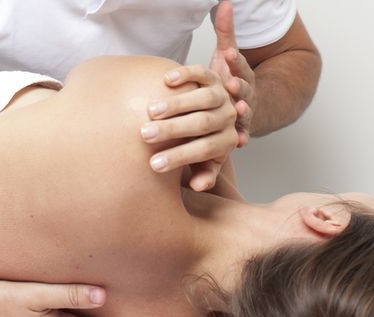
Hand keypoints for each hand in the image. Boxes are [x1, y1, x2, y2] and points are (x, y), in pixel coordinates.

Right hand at [143, 63, 238, 191]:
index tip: (154, 164)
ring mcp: (221, 94)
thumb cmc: (202, 142)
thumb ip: (203, 174)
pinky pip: (200, 73)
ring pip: (202, 98)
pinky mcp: (212, 76)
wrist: (213, 111)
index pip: (204, 150)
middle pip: (202, 123)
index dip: (179, 157)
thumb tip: (197, 186)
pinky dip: (184, 75)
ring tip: (150, 111)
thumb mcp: (206, 161)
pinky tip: (165, 80)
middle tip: (145, 134)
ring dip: (176, 104)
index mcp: (227, 140)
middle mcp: (227, 116)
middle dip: (173, 130)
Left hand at [210, 0, 256, 146]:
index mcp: (242, 74)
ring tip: (241, 109)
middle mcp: (246, 92)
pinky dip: (242, 138)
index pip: (240, 65)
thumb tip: (224, 2)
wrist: (250, 106)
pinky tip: (239, 142)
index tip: (229, 53)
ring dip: (244, 110)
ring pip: (246, 110)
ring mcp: (246, 111)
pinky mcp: (242, 130)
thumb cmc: (230, 79)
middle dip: (239, 85)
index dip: (235, 60)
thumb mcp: (227, 56)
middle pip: (244, 87)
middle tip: (231, 84)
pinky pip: (243, 134)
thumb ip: (225, 32)